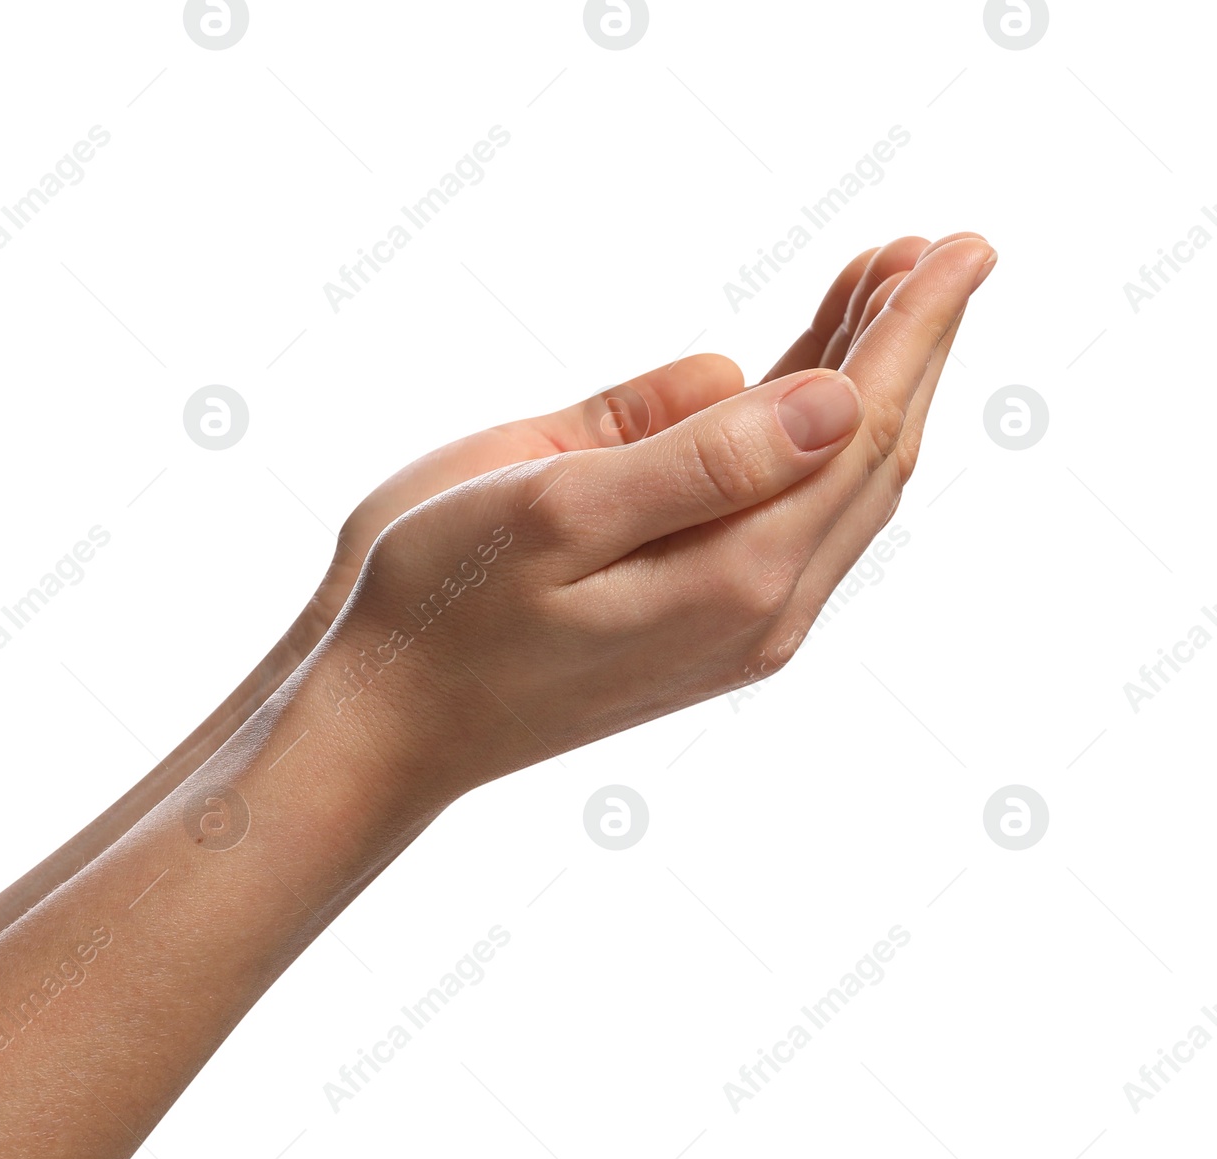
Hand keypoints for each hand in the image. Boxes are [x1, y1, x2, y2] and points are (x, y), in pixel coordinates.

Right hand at [318, 234, 994, 800]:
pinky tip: (801, 389)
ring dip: (863, 386)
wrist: (386, 725)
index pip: (859, 430)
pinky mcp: (698, 625)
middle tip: (941, 249)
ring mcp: (734, 627)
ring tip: (881, 288)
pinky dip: (807, 441)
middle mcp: (759, 612)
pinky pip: (785, 516)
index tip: (959, 246)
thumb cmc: (442, 608)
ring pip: (832, 489)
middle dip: (906, 348)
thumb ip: (700, 459)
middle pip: (868, 459)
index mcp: (734, 575)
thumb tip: (836, 401)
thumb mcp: (556, 512)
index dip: (912, 331)